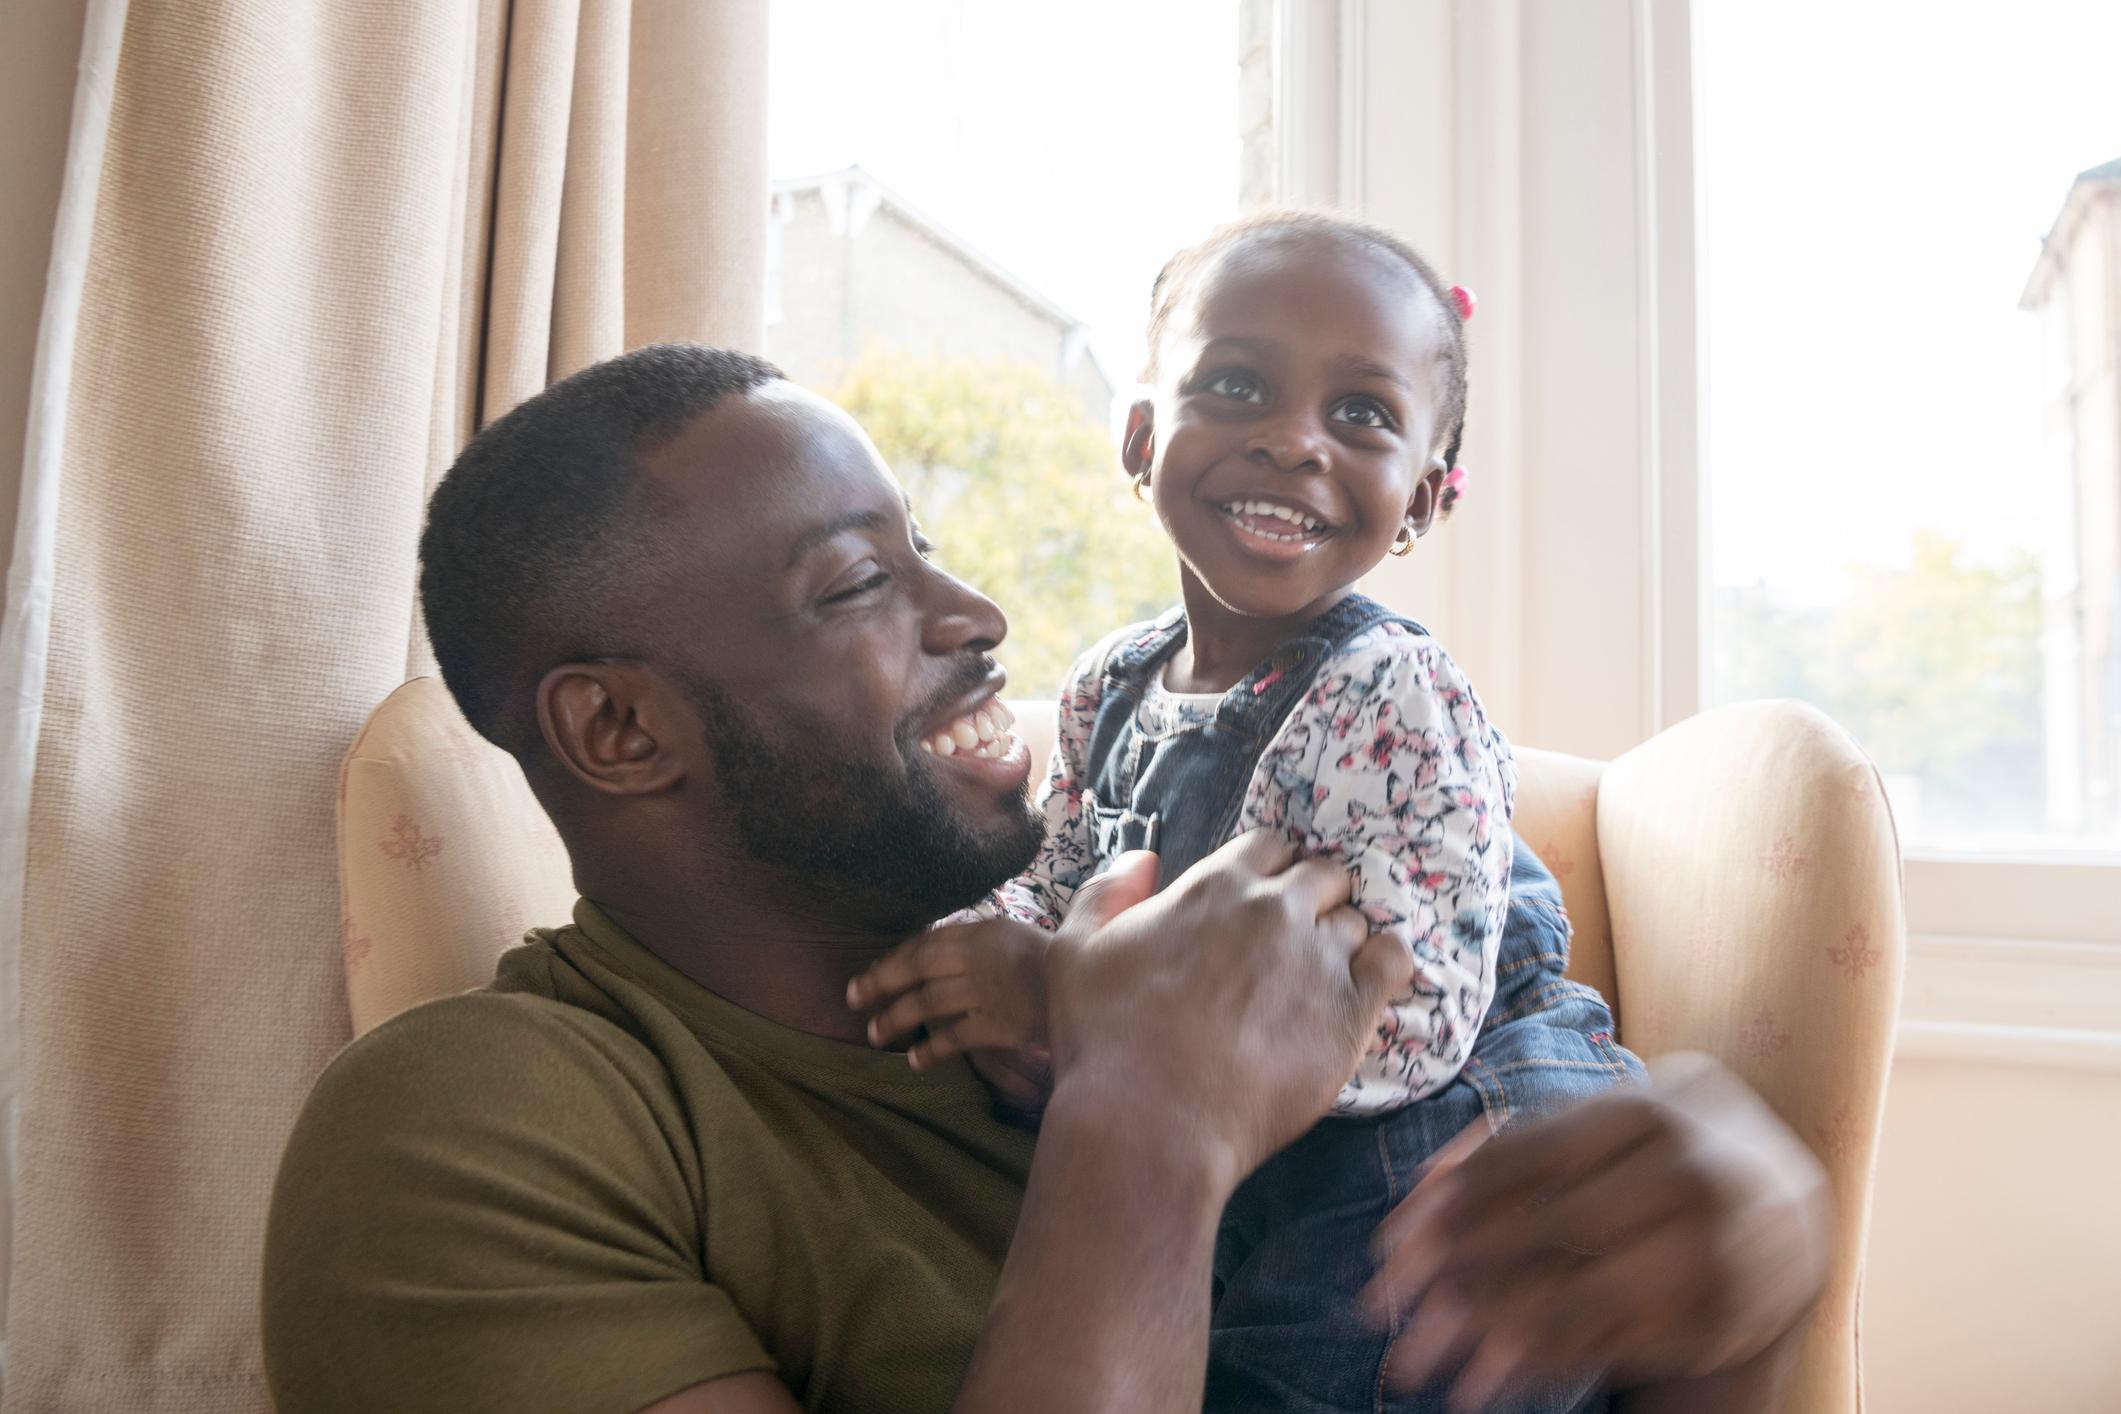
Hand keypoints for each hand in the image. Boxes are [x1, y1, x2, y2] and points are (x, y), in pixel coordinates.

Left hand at [848, 916, 1056, 1112]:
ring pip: (929, 1002)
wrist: (1100, 991)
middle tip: (853, 998)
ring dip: (897, 1018)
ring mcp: (990, 990)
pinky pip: (955, 1037)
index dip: (895, 958)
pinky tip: (915, 1061)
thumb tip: (943, 947)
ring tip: (875, 1034)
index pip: (928, 941)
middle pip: (918, 967)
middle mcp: (983, 957)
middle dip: (881, 982)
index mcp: (987, 931)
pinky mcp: (1001, 1023)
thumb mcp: (1017, 938)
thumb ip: (984, 942)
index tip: (872, 973)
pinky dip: (932, 1049)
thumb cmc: (1062, 965)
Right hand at [1044, 832, 1414, 1186]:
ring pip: (1356, 922)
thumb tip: (1145, 860)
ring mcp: (1319, 958)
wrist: (1148, 1125)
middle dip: (1312, 899)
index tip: (1262, 902)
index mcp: (1216, 884)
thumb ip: (1106, 892)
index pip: (1271, 846)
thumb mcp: (1075, 950)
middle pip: (1323, 876)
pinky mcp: (1352, 1012)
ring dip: (1341, 941)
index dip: (1269, 871)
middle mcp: (1274, 909)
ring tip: (1318, 980)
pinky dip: (1387, 965)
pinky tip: (1369, 986)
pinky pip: (1395, 962)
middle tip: (1292, 943)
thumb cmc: (1103, 1042)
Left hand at [1361, 1052, 1830, 1409]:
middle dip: (1457, 1274)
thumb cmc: (1658, 1157)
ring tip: (1422, 1363)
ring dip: (1491, 1334)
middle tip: (1385, 1313)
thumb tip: (1418, 1195)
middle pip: (1550, 1228)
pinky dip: (1546, 1364)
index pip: (1529, 1156)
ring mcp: (1718, 1250)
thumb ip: (1511, 1148)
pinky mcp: (1726, 1317)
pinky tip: (1488, 1378)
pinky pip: (1618, 1346)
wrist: (1786, 1210)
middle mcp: (1691, 1175)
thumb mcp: (1598, 1130)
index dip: (1450, 1201)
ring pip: (1583, 1297)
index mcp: (1649, 1110)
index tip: (1385, 1249)